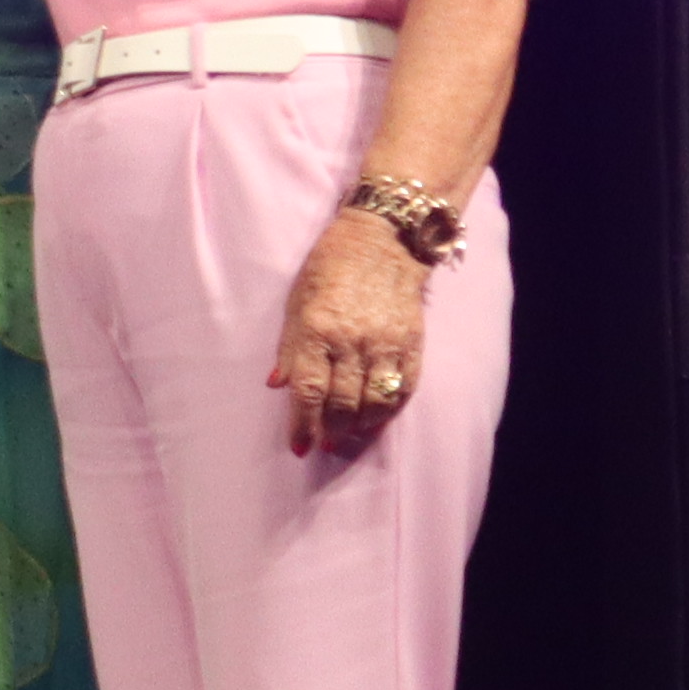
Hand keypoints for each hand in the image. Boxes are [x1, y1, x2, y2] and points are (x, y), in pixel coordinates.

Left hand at [272, 211, 433, 455]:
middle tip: (324, 445)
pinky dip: (390, 409)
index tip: (299, 447)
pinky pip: (404, 386)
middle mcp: (353, 342)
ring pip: (375, 400)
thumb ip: (288, 349)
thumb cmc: (328, 270)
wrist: (382, 242)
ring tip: (348, 437)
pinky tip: (378, 420)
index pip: (309, 390)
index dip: (302, 424)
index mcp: (317, 331)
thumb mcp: (295, 303)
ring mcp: (386, 343)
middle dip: (331, 430)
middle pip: (342, 401)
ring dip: (361, 426)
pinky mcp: (412, 342)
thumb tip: (276, 387)